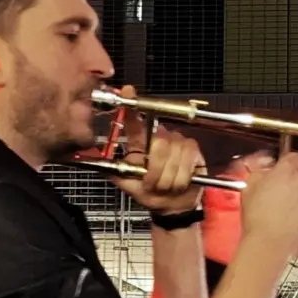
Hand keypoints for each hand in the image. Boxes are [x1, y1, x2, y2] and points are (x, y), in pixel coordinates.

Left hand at [112, 85, 204, 213]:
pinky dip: (180, 179)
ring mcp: (178, 142)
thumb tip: (104, 168)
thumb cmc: (152, 194)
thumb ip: (118, 175)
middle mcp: (160, 137)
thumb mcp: (130, 187)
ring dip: (167, 179)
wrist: (173, 207)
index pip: (135, 121)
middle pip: (160, 144)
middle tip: (153, 184)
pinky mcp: (193, 151)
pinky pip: (186, 163)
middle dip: (156, 171)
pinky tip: (179, 183)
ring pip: (173, 157)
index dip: (131, 104)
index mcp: (141, 144)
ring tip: (166, 186)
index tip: (127, 91)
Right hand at [240, 153, 297, 258]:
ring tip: (288, 213)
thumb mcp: (248, 189)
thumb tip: (265, 170)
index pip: (294, 157)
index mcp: (285, 170)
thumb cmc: (258, 220)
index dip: (289, 164)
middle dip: (295, 183)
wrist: (269, 244)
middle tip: (283, 195)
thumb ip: (260, 173)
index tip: (286, 170)